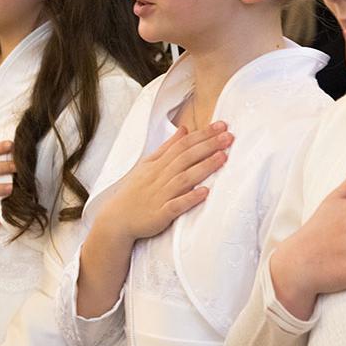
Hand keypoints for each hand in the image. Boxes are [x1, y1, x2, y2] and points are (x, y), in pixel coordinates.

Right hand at [98, 122, 231, 243]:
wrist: (116, 219)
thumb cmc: (135, 192)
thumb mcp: (148, 165)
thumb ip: (167, 148)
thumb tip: (184, 130)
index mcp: (157, 164)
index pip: (182, 145)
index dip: (202, 135)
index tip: (221, 126)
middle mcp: (159, 177)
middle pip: (186, 157)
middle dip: (208, 146)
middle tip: (228, 136)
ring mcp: (160, 195)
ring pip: (184, 178)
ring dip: (204, 167)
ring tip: (223, 157)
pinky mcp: (160, 214)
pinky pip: (176, 205)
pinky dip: (190, 198)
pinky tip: (205, 193)